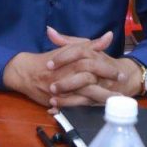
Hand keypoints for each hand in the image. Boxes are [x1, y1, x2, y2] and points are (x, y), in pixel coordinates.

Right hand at [3, 27, 130, 107]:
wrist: (25, 72)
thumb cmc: (50, 60)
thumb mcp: (70, 49)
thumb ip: (90, 44)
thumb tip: (109, 36)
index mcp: (71, 59)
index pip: (92, 62)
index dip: (107, 68)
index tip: (120, 73)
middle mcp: (66, 73)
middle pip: (89, 79)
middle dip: (106, 86)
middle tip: (121, 92)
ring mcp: (62, 88)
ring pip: (83, 94)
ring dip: (100, 99)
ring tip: (115, 104)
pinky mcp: (57, 99)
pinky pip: (73, 105)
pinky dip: (86, 107)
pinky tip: (98, 110)